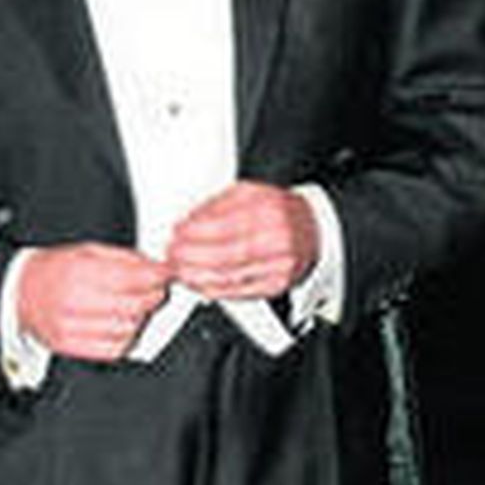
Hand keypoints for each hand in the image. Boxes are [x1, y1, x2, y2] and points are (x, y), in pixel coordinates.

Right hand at [17, 243, 170, 360]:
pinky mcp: (69, 347)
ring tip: (134, 307)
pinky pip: (112, 350)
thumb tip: (154, 268)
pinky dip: (124, 339)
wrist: (19, 292)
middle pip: (133, 306)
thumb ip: (123, 259)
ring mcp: (70, 328)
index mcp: (77, 272)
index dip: (156, 276)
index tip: (164, 273)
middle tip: (155, 289)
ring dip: (138, 319)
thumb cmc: (53, 270)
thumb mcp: (86, 251)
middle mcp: (73, 302)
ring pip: (126, 330)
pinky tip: (121, 326)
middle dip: (152, 296)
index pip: (131, 278)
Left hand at [166, 182, 317, 300]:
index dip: (195, 232)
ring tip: (179, 270)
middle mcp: (277, 238)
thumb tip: (187, 221)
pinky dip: (213, 289)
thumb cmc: (277, 210)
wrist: (313, 229)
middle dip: (191, 256)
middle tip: (172, 254)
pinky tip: (198, 282)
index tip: (176, 232)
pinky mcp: (276, 285)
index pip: (224, 224)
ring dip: (197, 275)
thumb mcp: (249, 193)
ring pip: (230, 276)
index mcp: (268, 210)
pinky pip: (238, 291)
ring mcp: (279, 265)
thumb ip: (217, 205)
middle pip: (225, 254)